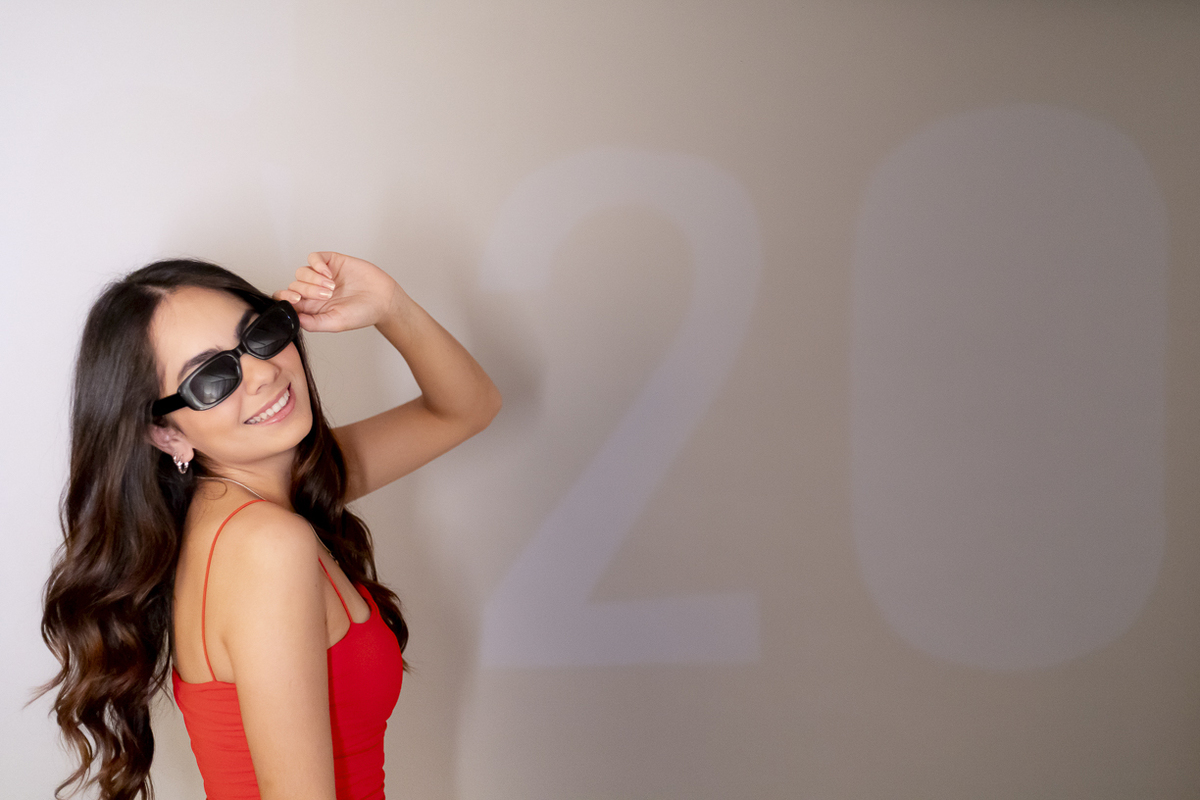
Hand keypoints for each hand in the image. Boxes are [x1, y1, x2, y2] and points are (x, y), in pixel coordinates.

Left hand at [274, 252, 403, 332]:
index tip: (296, 299)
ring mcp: (322, 275)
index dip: (285, 298)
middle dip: (308, 290)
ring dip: (314, 279)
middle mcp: (314, 291)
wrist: (384, 299)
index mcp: (312, 307)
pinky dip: (318, 264)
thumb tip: (294, 320)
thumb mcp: (336, 323)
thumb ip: (314, 323)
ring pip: (302, 271)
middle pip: (294, 285)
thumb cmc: (363, 314)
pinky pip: (314, 258)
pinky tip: (329, 273)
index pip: (288, 301)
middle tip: (327, 295)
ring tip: (332, 286)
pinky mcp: (331, 261)